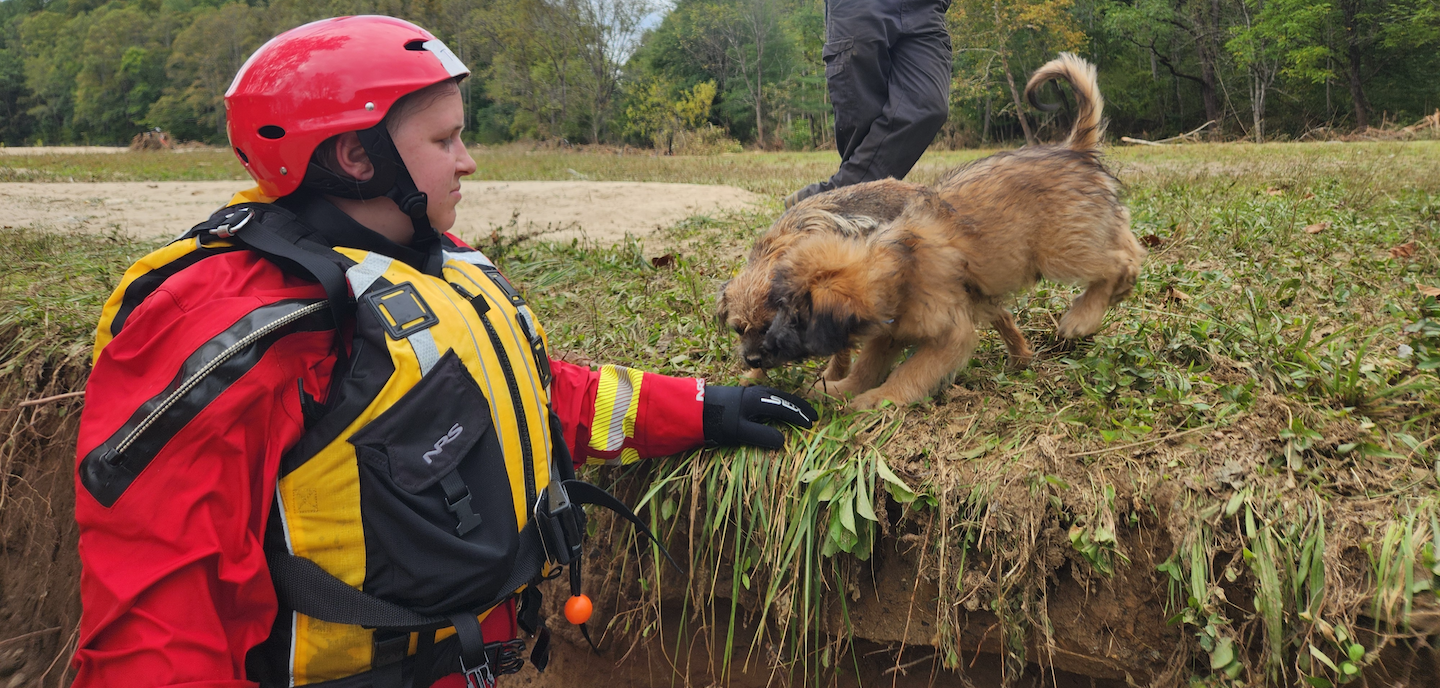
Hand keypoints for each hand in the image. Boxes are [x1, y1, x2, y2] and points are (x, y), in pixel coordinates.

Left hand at [702, 385, 816, 449]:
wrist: (693, 407)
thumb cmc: (716, 419)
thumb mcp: (739, 431)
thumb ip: (761, 435)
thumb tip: (783, 441)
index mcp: (759, 401)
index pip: (786, 408)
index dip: (800, 416)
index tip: (812, 424)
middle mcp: (757, 394)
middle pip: (784, 398)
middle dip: (799, 407)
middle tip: (813, 416)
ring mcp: (749, 393)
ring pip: (776, 396)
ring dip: (789, 404)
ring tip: (799, 412)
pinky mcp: (741, 396)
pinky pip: (768, 397)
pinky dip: (778, 403)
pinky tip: (775, 409)